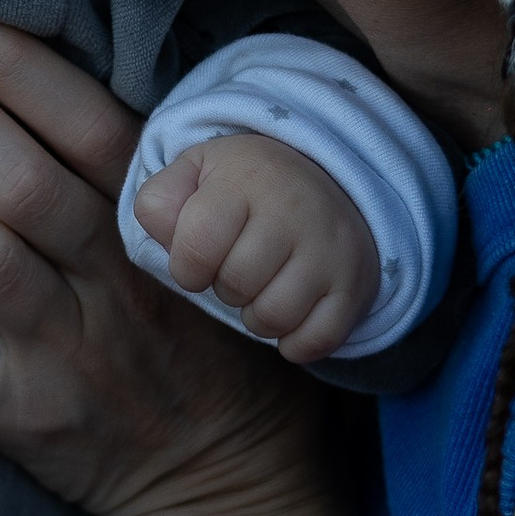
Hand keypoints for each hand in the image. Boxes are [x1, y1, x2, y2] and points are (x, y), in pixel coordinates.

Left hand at [0, 1, 344, 515]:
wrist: (225, 475)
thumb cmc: (193, 327)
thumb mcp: (193, 235)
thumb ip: (132, 166)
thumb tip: (21, 60)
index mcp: (159, 225)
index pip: (90, 125)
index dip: (11, 61)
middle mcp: (115, 285)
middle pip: (20, 180)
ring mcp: (65, 358)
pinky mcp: (21, 423)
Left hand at [135, 135, 382, 363]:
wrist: (326, 181)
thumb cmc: (242, 186)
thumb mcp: (194, 173)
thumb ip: (159, 201)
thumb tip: (162, 234)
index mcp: (246, 178)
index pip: (196, 245)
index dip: (186, 265)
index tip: (198, 256)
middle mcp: (295, 209)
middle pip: (236, 285)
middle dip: (223, 287)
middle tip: (237, 266)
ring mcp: (331, 248)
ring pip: (273, 317)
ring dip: (256, 316)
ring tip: (262, 287)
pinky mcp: (355, 285)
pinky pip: (315, 341)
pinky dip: (294, 342)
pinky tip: (291, 313)